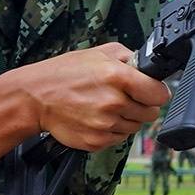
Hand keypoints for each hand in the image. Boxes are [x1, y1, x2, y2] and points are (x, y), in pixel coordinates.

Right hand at [8, 44, 171, 150]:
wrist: (35, 98)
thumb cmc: (64, 74)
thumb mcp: (98, 53)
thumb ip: (128, 58)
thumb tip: (149, 67)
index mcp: (118, 77)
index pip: (160, 94)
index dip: (156, 91)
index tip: (151, 90)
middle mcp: (114, 103)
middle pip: (150, 113)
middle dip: (141, 105)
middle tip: (122, 97)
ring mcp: (106, 125)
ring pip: (135, 127)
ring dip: (126, 118)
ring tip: (105, 106)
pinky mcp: (97, 142)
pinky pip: (119, 138)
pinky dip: (112, 130)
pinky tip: (97, 118)